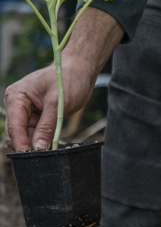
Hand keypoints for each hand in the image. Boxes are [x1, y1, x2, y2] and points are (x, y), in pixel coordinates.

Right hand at [4, 8, 123, 150]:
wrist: (81, 70)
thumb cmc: (69, 78)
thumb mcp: (57, 103)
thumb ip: (47, 126)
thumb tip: (39, 147)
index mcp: (16, 97)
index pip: (14, 125)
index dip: (21, 143)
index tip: (30, 155)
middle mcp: (17, 105)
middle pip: (16, 134)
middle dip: (28, 145)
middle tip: (44, 156)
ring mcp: (26, 113)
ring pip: (26, 137)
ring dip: (37, 144)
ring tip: (51, 150)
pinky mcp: (37, 118)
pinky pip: (36, 134)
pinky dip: (43, 141)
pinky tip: (53, 145)